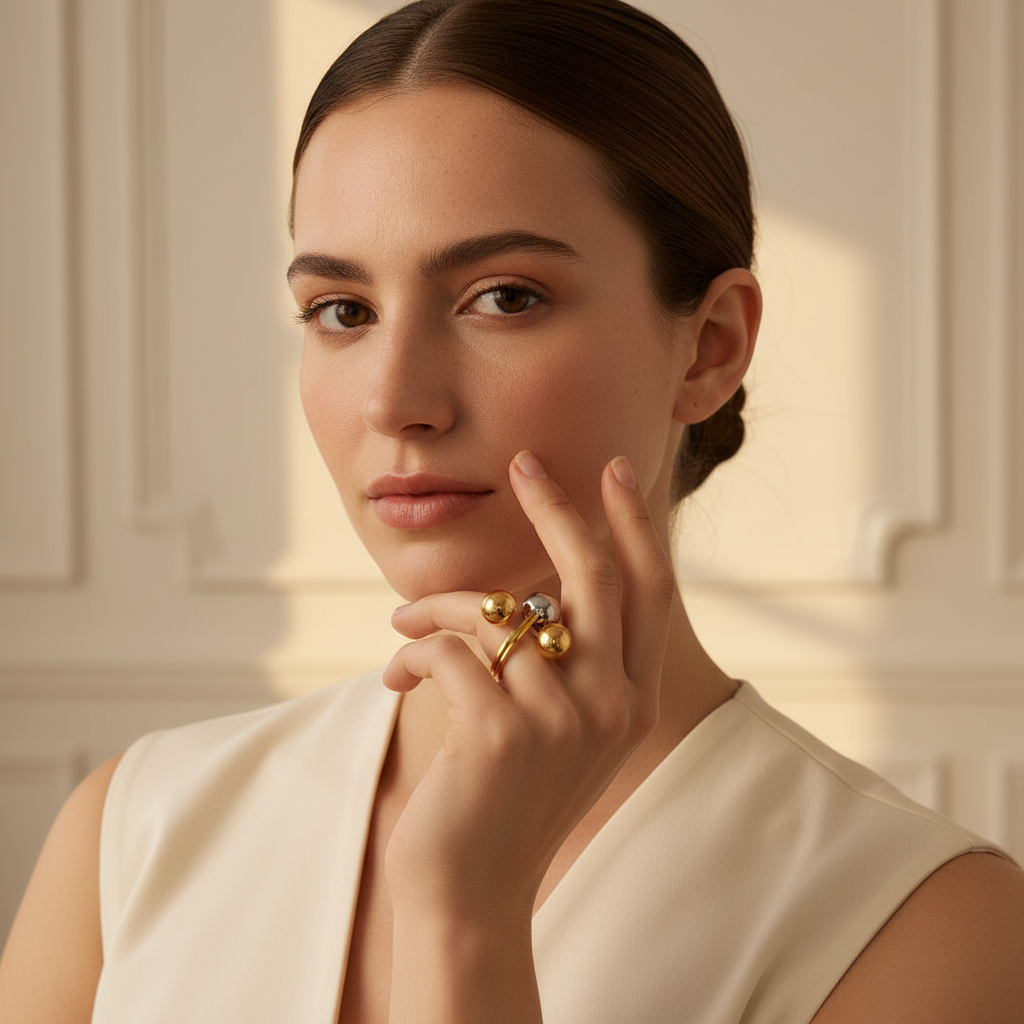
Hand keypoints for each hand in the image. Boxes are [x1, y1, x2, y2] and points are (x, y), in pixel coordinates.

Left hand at [383, 451, 676, 921]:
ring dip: (436, 610)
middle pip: (593, 572)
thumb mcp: (554, 727)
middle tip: (523, 463)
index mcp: (634, 699)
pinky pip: (449, 649)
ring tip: (403, 625)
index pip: (649, 589)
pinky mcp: (503, 734)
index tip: (613, 469)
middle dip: (558, 507)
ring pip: (496, 612)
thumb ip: (561, 661)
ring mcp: (564, 720)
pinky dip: (410, 650)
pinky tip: (394, 677)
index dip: (632, 524)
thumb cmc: (503, 800)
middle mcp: (614, 705)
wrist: (470, 895)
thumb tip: (523, 594)